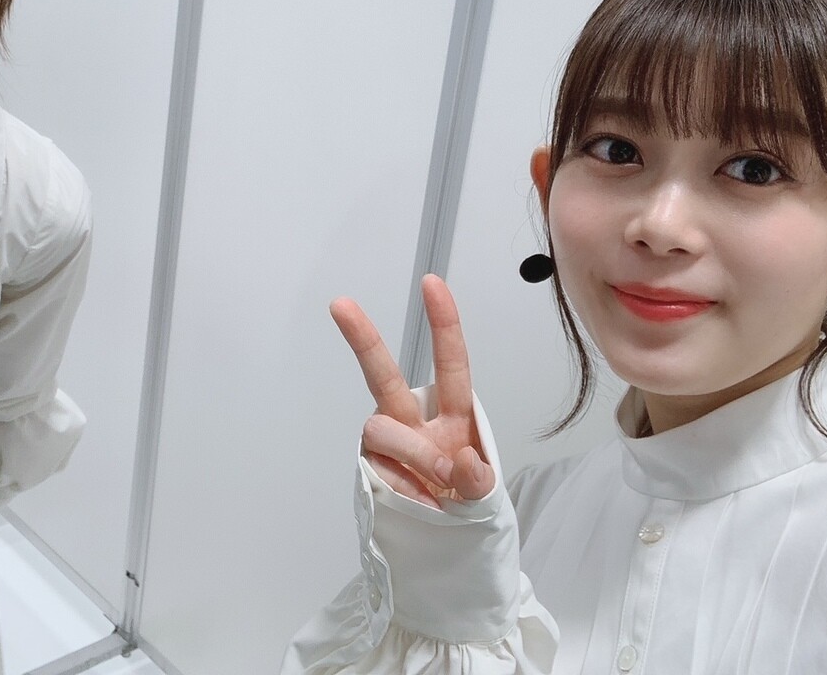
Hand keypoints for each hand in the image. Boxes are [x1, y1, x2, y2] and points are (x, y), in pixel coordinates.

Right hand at [334, 273, 494, 508]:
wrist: (447, 543)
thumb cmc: (467, 501)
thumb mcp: (485, 493)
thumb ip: (477, 479)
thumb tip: (458, 461)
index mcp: (454, 415)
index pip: (451, 364)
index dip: (443, 323)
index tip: (431, 283)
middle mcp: (414, 420)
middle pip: (384, 375)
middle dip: (363, 339)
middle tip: (341, 304)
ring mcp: (389, 444)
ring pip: (382, 429)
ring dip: (414, 455)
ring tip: (438, 486)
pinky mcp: (370, 469)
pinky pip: (379, 469)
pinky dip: (406, 490)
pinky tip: (423, 505)